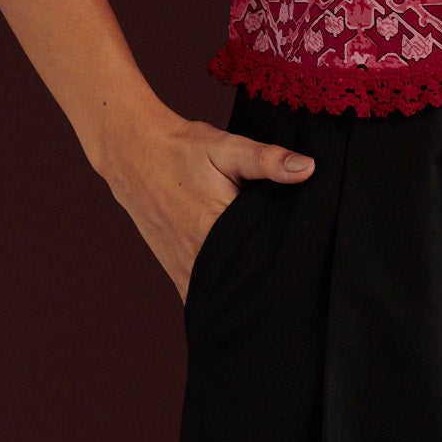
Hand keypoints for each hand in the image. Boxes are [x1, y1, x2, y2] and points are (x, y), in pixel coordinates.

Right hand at [99, 108, 316, 302]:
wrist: (134, 154)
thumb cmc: (183, 149)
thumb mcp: (228, 147)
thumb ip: (267, 159)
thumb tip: (307, 168)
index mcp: (215, 230)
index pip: (261, 262)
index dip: (285, 264)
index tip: (305, 265)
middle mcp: (197, 257)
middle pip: (243, 283)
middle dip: (266, 282)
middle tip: (293, 277)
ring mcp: (183, 268)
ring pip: (222, 294)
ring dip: (243, 290)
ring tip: (269, 286)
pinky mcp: (175, 270)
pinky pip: (202, 294)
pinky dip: (220, 293)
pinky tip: (238, 287)